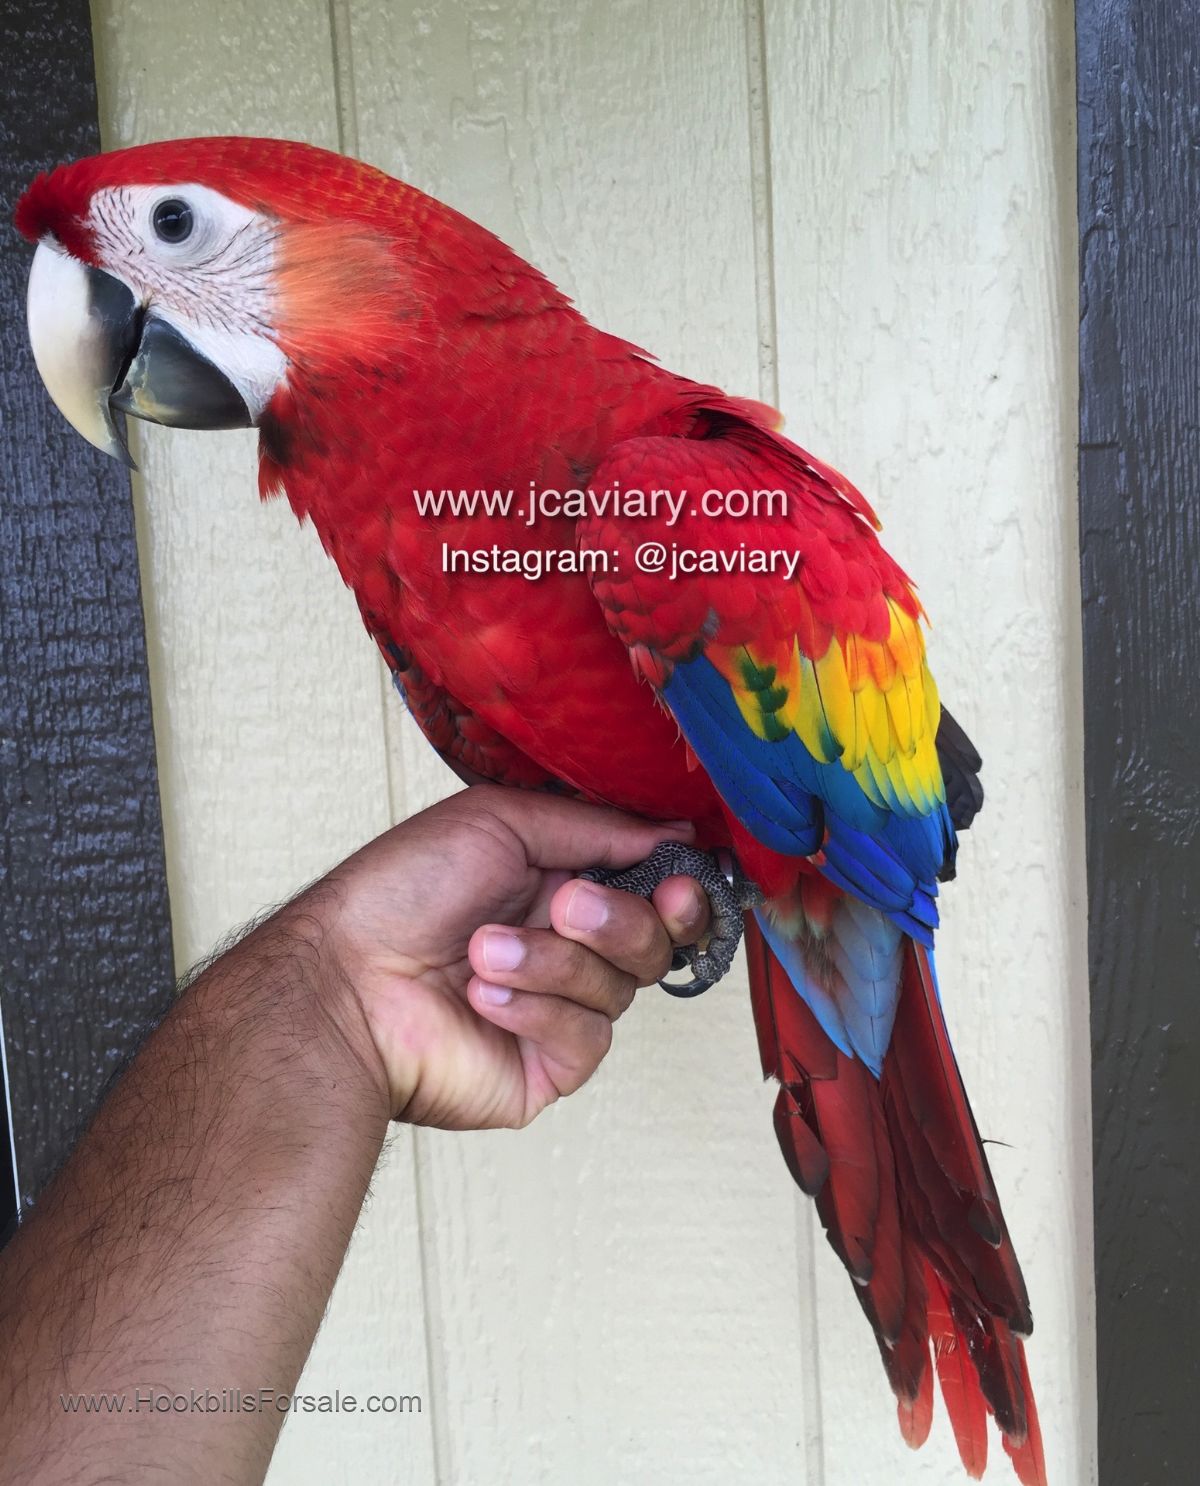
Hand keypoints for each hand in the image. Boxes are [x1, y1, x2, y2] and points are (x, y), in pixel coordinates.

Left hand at [303, 785, 709, 1128]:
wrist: (343, 977)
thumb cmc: (400, 893)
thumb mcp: (500, 823)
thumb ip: (595, 828)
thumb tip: (675, 834)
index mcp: (560, 889)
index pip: (652, 896)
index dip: (676, 893)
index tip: (676, 884)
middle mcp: (565, 950)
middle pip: (654, 944)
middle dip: (619, 922)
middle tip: (568, 906)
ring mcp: (556, 1012)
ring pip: (619, 989)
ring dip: (551, 962)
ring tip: (482, 950)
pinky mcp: (544, 1069)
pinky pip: (586, 1039)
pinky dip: (536, 1009)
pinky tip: (483, 996)